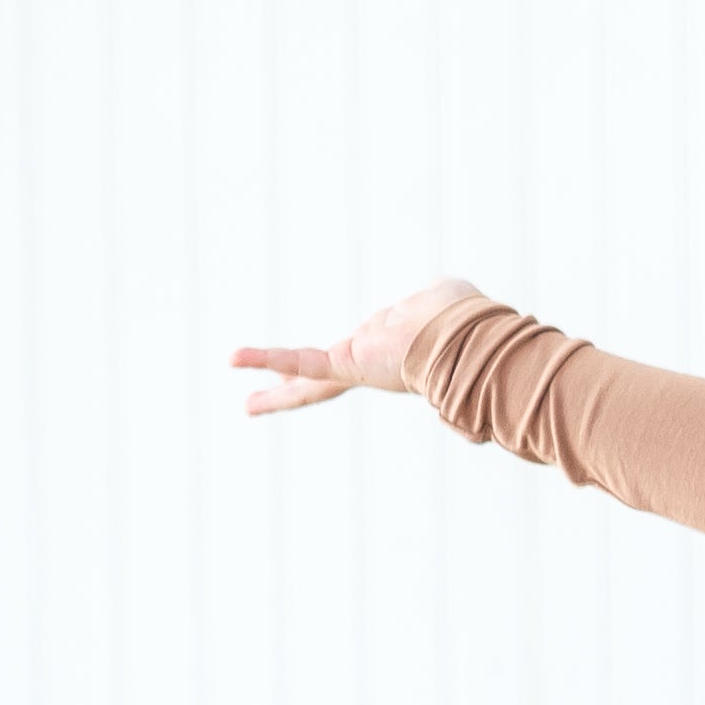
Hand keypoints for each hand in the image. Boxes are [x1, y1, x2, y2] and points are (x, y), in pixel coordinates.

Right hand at [229, 276, 485, 415]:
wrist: (470, 339)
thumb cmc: (465, 319)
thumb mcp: (446, 301)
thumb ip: (435, 301)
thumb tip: (436, 303)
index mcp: (390, 349)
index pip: (355, 354)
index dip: (337, 358)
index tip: (323, 364)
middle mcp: (370, 362)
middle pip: (323, 380)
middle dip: (291, 391)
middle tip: (256, 403)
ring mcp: (357, 365)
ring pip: (321, 373)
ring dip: (298, 391)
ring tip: (273, 401)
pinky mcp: (347, 366)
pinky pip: (302, 361)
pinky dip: (266, 358)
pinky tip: (233, 359)